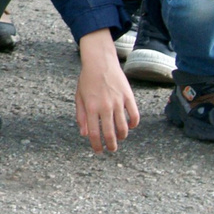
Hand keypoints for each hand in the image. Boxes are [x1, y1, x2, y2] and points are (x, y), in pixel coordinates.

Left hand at [75, 29, 140, 152]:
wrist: (100, 62)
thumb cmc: (87, 80)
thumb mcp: (79, 97)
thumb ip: (81, 116)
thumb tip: (85, 134)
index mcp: (91, 107)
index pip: (94, 133)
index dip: (96, 145)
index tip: (98, 151)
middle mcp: (105, 106)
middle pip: (110, 134)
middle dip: (111, 145)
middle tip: (111, 149)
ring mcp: (118, 102)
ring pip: (123, 127)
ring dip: (122, 137)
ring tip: (119, 139)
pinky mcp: (128, 97)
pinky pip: (134, 116)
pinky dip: (133, 124)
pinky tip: (129, 127)